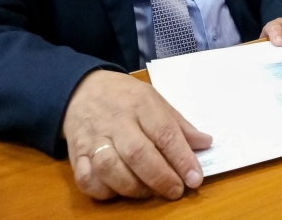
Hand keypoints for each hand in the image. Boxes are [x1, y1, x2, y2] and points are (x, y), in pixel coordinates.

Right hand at [62, 70, 210, 200]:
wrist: (82, 89)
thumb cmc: (125, 96)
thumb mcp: (155, 100)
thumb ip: (179, 124)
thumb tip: (205, 144)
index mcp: (141, 104)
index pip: (164, 133)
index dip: (182, 158)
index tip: (195, 178)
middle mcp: (117, 121)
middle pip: (138, 153)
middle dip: (160, 177)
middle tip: (176, 190)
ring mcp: (94, 138)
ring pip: (110, 168)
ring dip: (133, 187)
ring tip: (149, 192)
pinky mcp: (76, 154)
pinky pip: (86, 178)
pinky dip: (103, 190)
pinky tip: (118, 190)